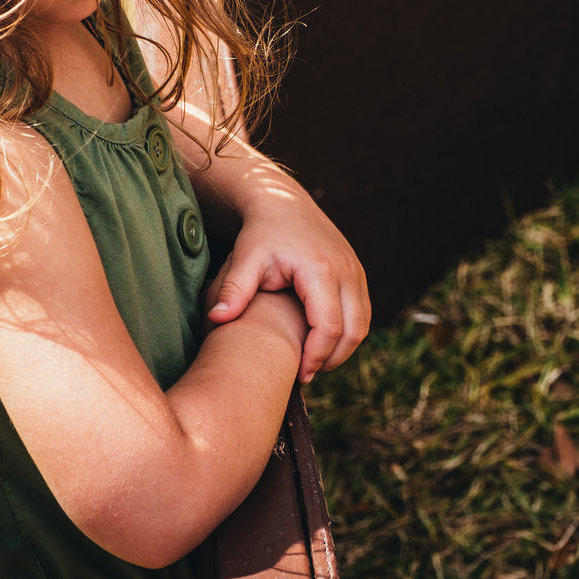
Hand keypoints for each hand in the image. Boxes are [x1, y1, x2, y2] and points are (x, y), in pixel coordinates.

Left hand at [205, 171, 369, 383]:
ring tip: (315, 363)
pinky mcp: (357, 272)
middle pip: (353, 331)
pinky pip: (362, 312)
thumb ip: (233, 289)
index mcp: (320, 270)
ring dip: (343, 348)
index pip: (329, 327)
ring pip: (362, 324)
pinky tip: (323, 342)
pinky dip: (348, 332)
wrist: (283, 203)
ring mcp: (356, 271)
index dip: (316, 356)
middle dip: (333, 359)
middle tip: (307, 375)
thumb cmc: (261, 233)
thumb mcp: (245, 258)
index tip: (299, 375)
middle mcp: (346, 271)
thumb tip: (215, 320)